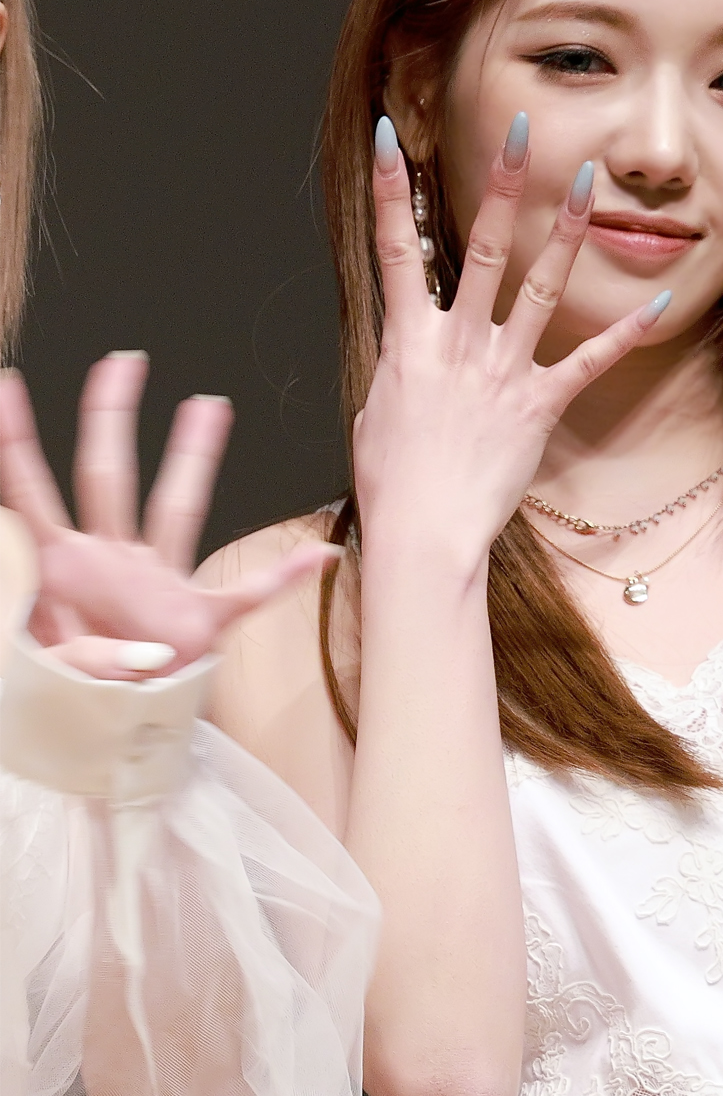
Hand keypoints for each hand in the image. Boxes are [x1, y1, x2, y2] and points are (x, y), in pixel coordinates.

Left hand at [0, 352, 335, 677]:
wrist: (116, 733)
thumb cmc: (78, 700)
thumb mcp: (63, 676)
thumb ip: (94, 660)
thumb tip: (141, 651)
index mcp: (67, 571)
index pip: (36, 493)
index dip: (17, 442)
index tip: (6, 386)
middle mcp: (112, 564)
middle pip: (107, 476)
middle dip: (108, 417)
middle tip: (120, 361)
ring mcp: (156, 585)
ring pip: (174, 508)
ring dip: (193, 457)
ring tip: (205, 405)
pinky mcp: (199, 621)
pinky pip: (252, 594)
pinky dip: (286, 578)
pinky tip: (319, 556)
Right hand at [353, 114, 666, 569]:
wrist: (424, 533)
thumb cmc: (393, 483)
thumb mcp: (379, 412)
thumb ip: (401, 370)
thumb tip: (409, 358)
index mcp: (408, 341)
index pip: (396, 249)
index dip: (392, 190)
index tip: (392, 137)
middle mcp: (458, 343)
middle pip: (484, 247)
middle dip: (503, 183)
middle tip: (522, 130)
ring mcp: (503, 371)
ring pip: (541, 286)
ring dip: (568, 229)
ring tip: (590, 180)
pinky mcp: (539, 405)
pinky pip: (590, 361)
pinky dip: (625, 332)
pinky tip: (658, 303)